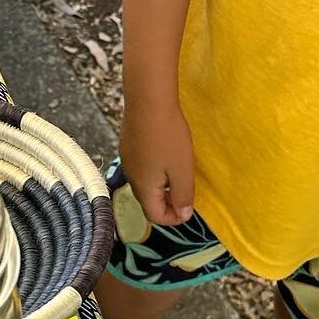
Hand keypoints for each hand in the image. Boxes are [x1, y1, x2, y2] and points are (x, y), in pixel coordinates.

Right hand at [121, 99, 195, 226]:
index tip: (190, 208)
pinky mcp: (128, 146)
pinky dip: (156, 171)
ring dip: (163, 187)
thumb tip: (183, 214)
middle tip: (187, 193)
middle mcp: (131, 177)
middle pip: (148, 201)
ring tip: (180, 173)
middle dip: (168, 203)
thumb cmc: (168, 135)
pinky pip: (142, 168)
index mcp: (144, 187)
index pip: (155, 216)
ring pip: (145, 184)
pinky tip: (167, 155)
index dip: (174, 218)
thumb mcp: (182, 169)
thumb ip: (183, 195)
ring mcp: (128, 160)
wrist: (148, 100)